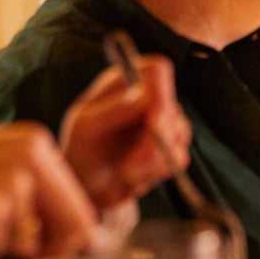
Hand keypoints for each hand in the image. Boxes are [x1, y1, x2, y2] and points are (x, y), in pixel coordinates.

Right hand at [0, 123, 97, 258]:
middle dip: (56, 248)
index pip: (82, 202)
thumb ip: (40, 192)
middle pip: (75, 227)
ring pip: (31, 242)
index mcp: (38, 144)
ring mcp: (11, 184)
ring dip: (7, 244)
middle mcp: (31, 159)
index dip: (76, 234)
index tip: (62, 248)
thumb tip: (87, 236)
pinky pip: (0, 250)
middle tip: (27, 251)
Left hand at [59, 57, 189, 207]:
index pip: (158, 70)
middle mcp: (148, 96)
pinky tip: (134, 176)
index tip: (153, 120)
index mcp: (125, 82)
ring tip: (125, 172)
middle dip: (154, 140)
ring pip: (179, 134)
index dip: (161, 92)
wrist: (89, 188)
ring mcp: (163, 121)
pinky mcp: (171, 146)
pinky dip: (156, 171)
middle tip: (130, 165)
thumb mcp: (85, 129)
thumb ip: (113, 110)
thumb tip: (142, 95)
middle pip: (172, 107)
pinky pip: (179, 157)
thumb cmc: (80, 151)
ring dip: (152, 160)